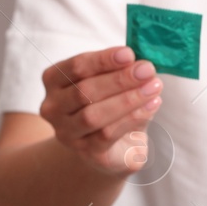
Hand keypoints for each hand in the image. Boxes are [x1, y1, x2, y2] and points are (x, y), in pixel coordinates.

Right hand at [38, 46, 162, 177]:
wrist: (109, 146)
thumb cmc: (108, 104)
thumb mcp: (110, 82)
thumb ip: (120, 71)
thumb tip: (141, 65)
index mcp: (54, 80)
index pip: (76, 67)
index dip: (103, 60)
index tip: (129, 54)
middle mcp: (53, 107)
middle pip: (84, 91)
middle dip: (119, 79)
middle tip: (147, 70)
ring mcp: (66, 132)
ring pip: (93, 115)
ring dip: (127, 99)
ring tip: (153, 87)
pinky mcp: (86, 152)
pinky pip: (107, 134)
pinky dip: (132, 118)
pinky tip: (151, 106)